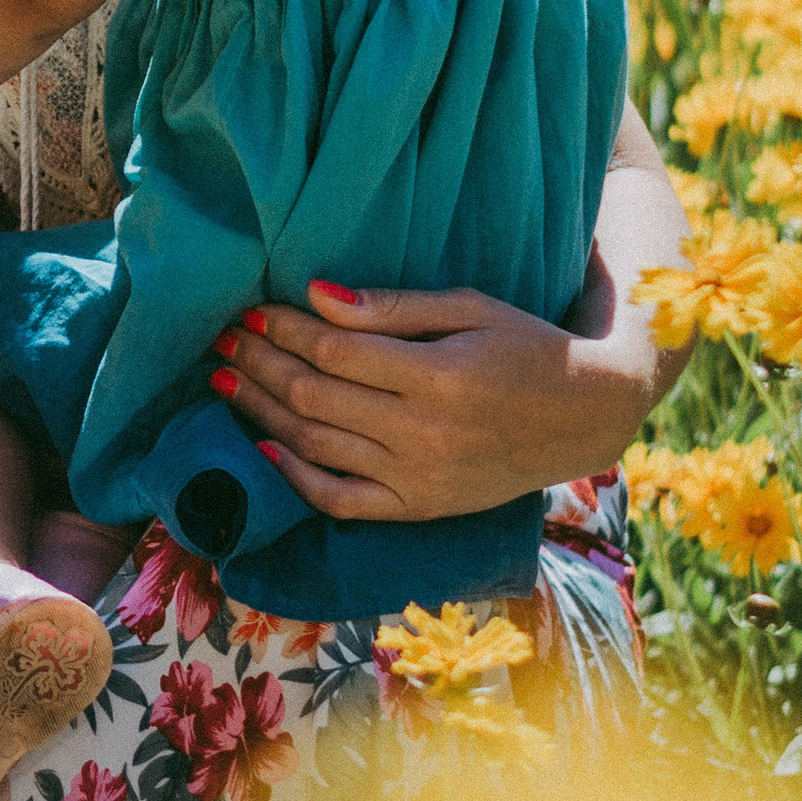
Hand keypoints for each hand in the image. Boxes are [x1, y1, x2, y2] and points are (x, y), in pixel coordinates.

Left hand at [212, 280, 660, 522]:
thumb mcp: (469, 307)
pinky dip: (295, 476)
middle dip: (258, 365)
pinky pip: (341, 500)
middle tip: (220, 341)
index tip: (249, 310)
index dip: (282, 330)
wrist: (581, 417)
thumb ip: (391, 306)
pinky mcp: (418, 506)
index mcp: (439, 375)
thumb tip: (315, 294)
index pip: (335, 350)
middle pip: (315, 396)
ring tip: (223, 381)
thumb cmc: (524, 345)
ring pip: (316, 445)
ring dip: (261, 410)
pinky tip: (262, 446)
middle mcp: (424, 433)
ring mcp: (418, 477)